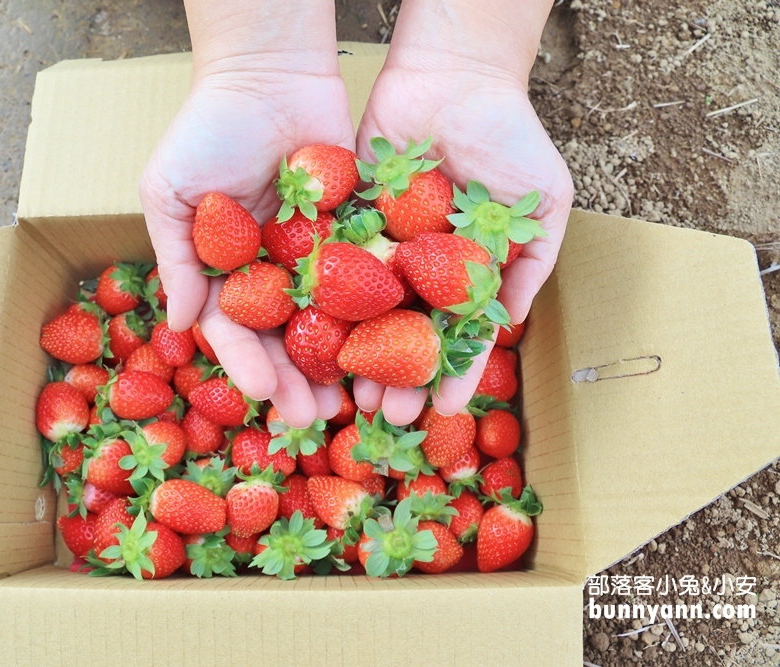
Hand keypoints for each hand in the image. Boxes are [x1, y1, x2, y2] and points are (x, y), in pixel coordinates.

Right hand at [139, 65, 354, 427]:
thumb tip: (178, 323)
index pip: (236, 329)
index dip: (249, 366)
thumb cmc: (207, 126)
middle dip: (298, 379)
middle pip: (287, 338)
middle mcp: (272, 271)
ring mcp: (317, 255)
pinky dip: (380, 316)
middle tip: (315, 418)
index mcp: (226, 269)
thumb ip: (174, 257)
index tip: (267, 397)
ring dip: (342, 362)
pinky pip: (370, 279)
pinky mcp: (358, 232)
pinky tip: (394, 347)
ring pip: (332, 321)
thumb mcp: (169, 190)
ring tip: (357, 400)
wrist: (270, 69)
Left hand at [354, 55, 573, 424]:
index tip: (442, 409)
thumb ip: (533, 261)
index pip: (456, 333)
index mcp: (462, 271)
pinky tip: (313, 337)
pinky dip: (322, 301)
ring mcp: (379, 245)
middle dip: (396, 374)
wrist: (456, 74)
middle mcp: (419, 266)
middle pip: (403, 333)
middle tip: (385, 412)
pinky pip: (332, 264)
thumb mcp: (543, 201)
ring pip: (363, 311)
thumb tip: (512, 322)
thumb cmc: (510, 135)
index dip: (452, 372)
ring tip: (347, 390)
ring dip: (356, 352)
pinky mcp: (344, 218)